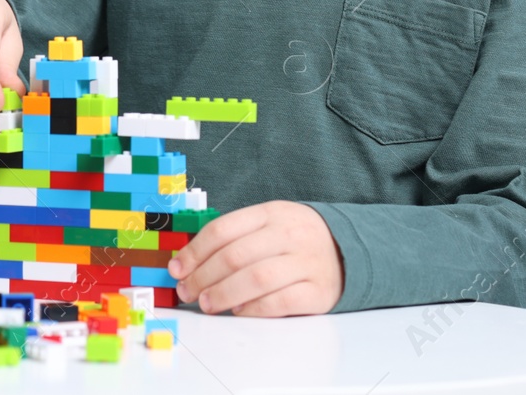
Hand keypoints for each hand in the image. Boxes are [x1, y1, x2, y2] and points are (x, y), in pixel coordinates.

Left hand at [167, 201, 343, 316]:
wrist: (348, 249)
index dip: (194, 252)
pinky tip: (239, 311)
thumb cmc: (295, 239)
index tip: (177, 268)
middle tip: (187, 291)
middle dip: (203, 277)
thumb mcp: (268, 223)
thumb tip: (189, 263)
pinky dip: (253, 309)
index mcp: (272, 213)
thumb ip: (234, 238)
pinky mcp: (319, 292)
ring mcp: (306, 263)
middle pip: (235, 256)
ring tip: (207, 303)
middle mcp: (290, 234)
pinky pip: (280, 303)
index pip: (223, 230)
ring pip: (256, 279)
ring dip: (223, 294)